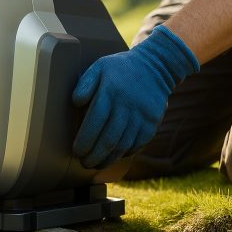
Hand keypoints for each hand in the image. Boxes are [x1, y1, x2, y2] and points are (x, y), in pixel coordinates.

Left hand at [72, 25, 199, 168]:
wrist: (155, 67)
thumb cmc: (119, 69)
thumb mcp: (99, 67)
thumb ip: (85, 84)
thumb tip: (76, 103)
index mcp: (111, 92)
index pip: (95, 122)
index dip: (85, 140)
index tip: (76, 151)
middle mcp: (127, 105)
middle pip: (109, 138)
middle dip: (95, 155)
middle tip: (84, 163)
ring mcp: (142, 116)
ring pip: (123, 145)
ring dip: (108, 159)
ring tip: (96, 164)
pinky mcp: (152, 123)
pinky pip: (137, 144)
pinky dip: (124, 153)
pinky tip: (114, 157)